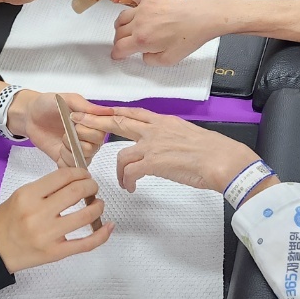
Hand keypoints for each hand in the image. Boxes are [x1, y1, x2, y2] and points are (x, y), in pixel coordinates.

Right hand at [0, 166, 112, 271]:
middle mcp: (39, 214)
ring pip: (85, 216)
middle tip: (93, 187)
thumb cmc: (6, 220)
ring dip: (98, 207)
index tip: (84, 175)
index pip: (63, 176)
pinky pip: (85, 244)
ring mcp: (49, 235)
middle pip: (76, 192)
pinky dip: (102, 234)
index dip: (79, 173)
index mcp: (28, 195)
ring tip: (98, 204)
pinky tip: (109, 226)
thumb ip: (46, 189)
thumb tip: (76, 182)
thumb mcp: (20, 196)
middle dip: (91, 186)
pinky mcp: (56, 253)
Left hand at [9, 90, 112, 165]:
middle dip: (77, 139)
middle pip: (94, 148)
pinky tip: (59, 151)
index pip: (101, 133)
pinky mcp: (67, 159)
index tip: (74, 120)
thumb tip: (107, 111)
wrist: (30, 115)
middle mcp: (89, 138)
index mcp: (92, 123)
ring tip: (61, 140)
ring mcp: (78, 150)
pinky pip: (72, 168)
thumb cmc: (48, 104)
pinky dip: (65, 161)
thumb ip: (86, 106)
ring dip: (70, 150)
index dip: (87, 129)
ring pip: (84, 159)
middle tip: (66, 131)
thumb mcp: (67, 99)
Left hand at [74, 107, 260, 192]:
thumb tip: (166, 146)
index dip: (113, 111)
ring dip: (119, 170)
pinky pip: (130, 172)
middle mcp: (156, 129)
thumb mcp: (189, 136)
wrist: (222, 160)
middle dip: (94, 121)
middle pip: (118, 122)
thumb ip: (172, 137)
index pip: (133, 113)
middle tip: (76, 121)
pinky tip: (131, 187)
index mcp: (164, 122)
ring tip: (124, 180)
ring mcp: (153, 145)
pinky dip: (127, 181)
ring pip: (121, 154)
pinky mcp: (154, 162)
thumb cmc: (212, 152)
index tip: (98, 111)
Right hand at [110, 0, 222, 63]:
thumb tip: (144, 54)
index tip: (118, 56)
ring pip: (121, 17)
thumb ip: (151, 60)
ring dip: (120, 26)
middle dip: (119, 42)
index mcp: (142, 40)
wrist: (201, 17)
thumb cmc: (189, 37)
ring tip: (125, 30)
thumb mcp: (169, 60)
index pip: (119, 48)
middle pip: (119, 33)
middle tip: (124, 45)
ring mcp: (143, 9)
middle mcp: (138, 23)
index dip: (117, 54)